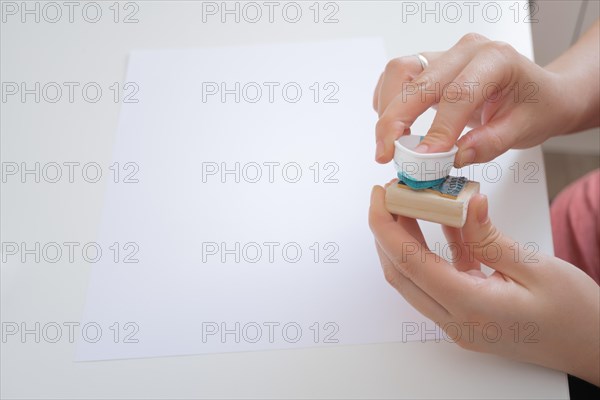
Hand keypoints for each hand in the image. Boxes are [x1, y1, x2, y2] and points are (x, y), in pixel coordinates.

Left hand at [368, 185, 599, 384]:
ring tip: (408, 204)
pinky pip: (438, 280)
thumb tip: (465, 204)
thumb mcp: (535, 268)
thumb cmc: (574, 314)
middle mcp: (456, 320)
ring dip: (405, 241)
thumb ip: (491, 238)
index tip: (379, 196)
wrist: (591, 348)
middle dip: (387, 231)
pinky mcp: (465, 316)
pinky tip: (442, 223)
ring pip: (414, 278)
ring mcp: (458, 322)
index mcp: (471, 307)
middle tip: (390, 195)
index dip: (386, 227)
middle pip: (402, 272)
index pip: (410, 263)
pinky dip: (433, 251)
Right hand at [373, 33, 579, 166]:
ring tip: (389, 143)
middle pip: (419, 80)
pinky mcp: (431, 65)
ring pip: (400, 72)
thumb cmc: (536, 106)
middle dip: (395, 120)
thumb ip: (491, 143)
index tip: (423, 159)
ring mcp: (446, 55)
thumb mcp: (525, 129)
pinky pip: (398, 76)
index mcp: (496, 60)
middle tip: (386, 153)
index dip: (437, 129)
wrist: (539, 94)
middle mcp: (467, 51)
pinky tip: (394, 126)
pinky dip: (388, 100)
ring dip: (387, 108)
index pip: (457, 94)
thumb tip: (457, 156)